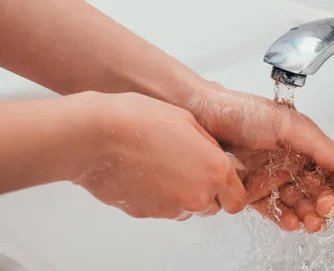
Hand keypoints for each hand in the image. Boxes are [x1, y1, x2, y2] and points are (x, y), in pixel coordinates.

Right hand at [74, 92, 245, 219]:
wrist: (96, 136)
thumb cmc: (139, 120)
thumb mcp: (188, 121)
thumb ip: (210, 146)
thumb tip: (218, 159)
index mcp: (213, 170)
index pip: (237, 200)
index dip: (230, 190)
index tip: (223, 180)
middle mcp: (196, 195)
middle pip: (213, 206)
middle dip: (207, 191)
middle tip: (189, 167)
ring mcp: (170, 208)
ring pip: (187, 209)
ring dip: (182, 194)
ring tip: (164, 166)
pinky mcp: (146, 214)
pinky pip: (162, 209)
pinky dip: (159, 197)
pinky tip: (147, 173)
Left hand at [186, 83, 333, 231]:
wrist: (204, 117)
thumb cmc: (241, 111)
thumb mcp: (286, 123)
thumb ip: (318, 145)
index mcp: (306, 144)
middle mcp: (293, 161)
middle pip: (322, 190)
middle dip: (329, 204)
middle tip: (325, 209)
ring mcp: (274, 177)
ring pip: (302, 204)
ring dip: (310, 216)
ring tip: (310, 222)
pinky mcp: (254, 192)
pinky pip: (276, 210)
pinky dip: (286, 219)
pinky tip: (292, 222)